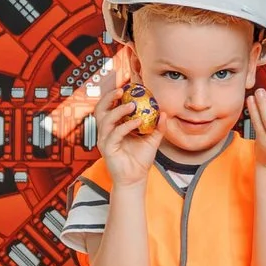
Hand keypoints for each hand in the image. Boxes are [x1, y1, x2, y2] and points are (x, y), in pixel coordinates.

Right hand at [94, 50, 157, 186]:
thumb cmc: (140, 160)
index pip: (110, 106)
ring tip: (132, 106)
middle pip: (100, 109)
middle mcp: (107, 131)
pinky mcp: (107, 149)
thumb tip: (164, 113)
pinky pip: (114, 134)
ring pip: (105, 119)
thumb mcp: (152, 140)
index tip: (127, 86)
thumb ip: (158, 127)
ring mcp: (105, 140)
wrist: (135, 179)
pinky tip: (138, 122)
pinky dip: (126, 126)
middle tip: (122, 90)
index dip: (115, 95)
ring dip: (119, 110)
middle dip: (109, 97)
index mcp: (115, 126)